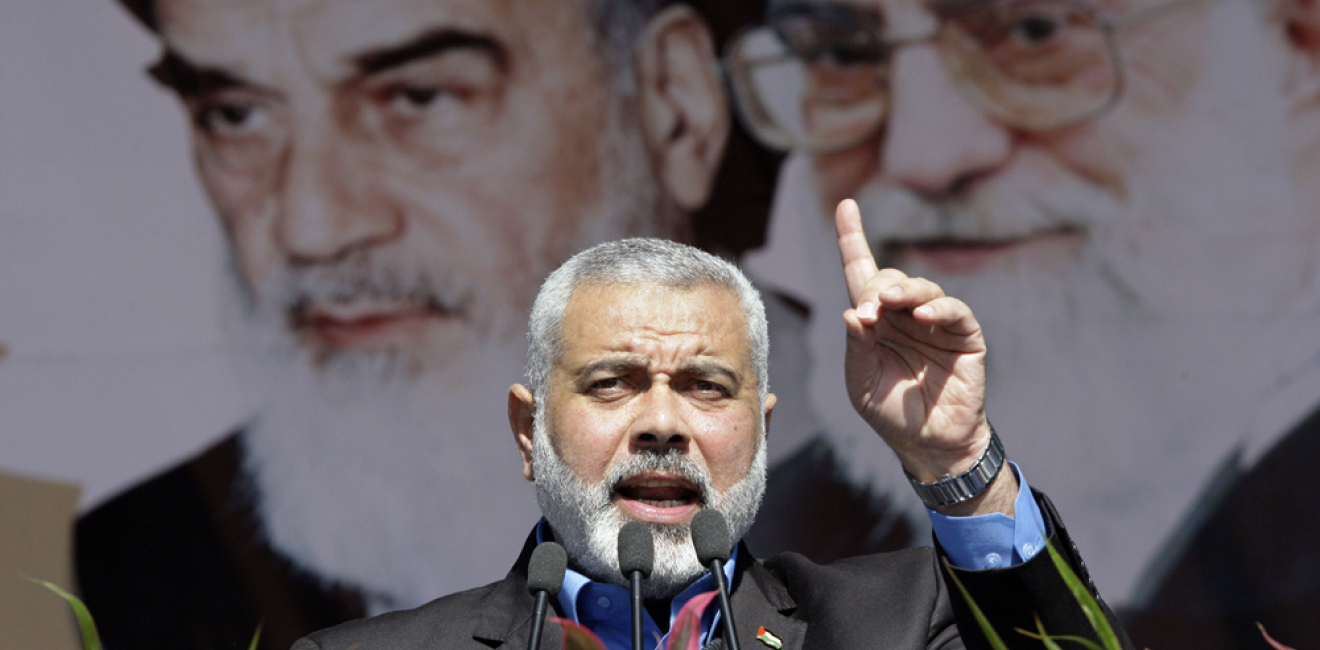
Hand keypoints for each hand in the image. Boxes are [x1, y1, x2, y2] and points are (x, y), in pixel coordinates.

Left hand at [834, 199, 1011, 514]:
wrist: (930, 444)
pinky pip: (954, 310)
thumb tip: (853, 311)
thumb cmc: (891, 412)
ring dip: (904, 291)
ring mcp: (936, 323)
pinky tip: (924, 315)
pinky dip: (938, 308)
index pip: (862, 272)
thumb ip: (856, 346)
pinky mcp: (965, 336)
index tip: (846, 205)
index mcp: (875, 321)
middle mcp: (904, 315)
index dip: (853, 239)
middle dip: (877, 286)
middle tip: (869, 311)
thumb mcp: (861, 382)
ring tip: (890, 304)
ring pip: (921, 287)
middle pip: (889, 276)